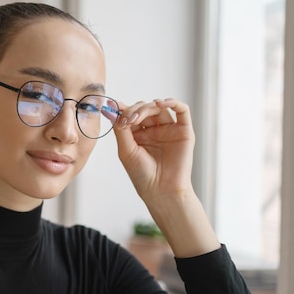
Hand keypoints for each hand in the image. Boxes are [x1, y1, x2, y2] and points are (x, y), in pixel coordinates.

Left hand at [110, 98, 219, 256]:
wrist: (161, 190)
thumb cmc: (142, 175)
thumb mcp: (126, 150)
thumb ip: (120, 129)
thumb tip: (109, 108)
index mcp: (138, 135)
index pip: (131, 114)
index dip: (122, 108)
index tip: (112, 106)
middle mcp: (154, 130)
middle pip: (144, 108)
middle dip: (134, 110)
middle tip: (127, 119)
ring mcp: (169, 130)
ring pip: (159, 107)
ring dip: (147, 107)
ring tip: (137, 117)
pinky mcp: (184, 131)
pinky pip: (182, 110)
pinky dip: (172, 102)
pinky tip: (160, 104)